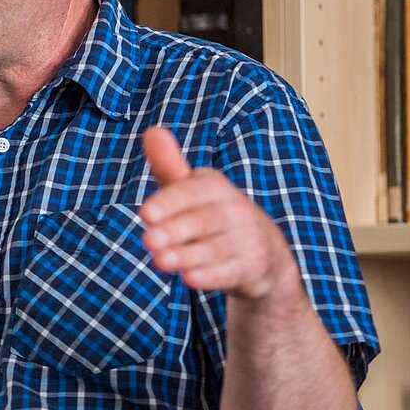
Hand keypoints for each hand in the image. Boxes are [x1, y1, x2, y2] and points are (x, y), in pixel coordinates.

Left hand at [138, 127, 297, 299]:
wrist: (265, 253)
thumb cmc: (213, 215)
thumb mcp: (192, 190)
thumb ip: (170, 166)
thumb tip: (152, 130)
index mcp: (215, 187)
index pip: (192, 192)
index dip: (169, 202)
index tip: (145, 214)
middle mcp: (235, 210)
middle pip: (203, 220)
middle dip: (175, 230)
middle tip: (148, 240)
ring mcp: (246, 240)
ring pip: (214, 248)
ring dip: (187, 255)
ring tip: (161, 262)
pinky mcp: (252, 268)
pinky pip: (230, 272)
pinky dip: (210, 276)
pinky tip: (189, 279)